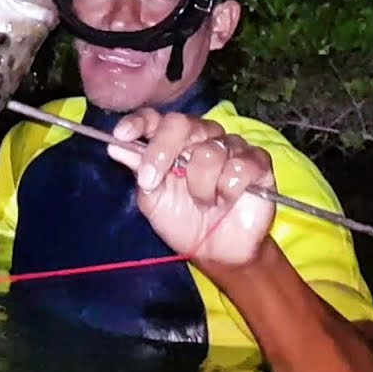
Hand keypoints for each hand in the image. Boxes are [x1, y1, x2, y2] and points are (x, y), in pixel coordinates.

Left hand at [106, 109, 275, 266]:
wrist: (216, 251)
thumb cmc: (183, 222)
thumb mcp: (152, 199)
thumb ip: (139, 170)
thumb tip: (115, 146)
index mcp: (172, 142)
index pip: (155, 119)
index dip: (138, 123)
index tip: (120, 136)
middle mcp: (201, 138)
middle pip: (179, 124)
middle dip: (161, 152)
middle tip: (152, 181)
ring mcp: (231, 147)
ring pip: (209, 151)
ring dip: (199, 185)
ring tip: (203, 202)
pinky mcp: (257, 163)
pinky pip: (239, 166)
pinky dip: (227, 189)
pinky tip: (226, 200)